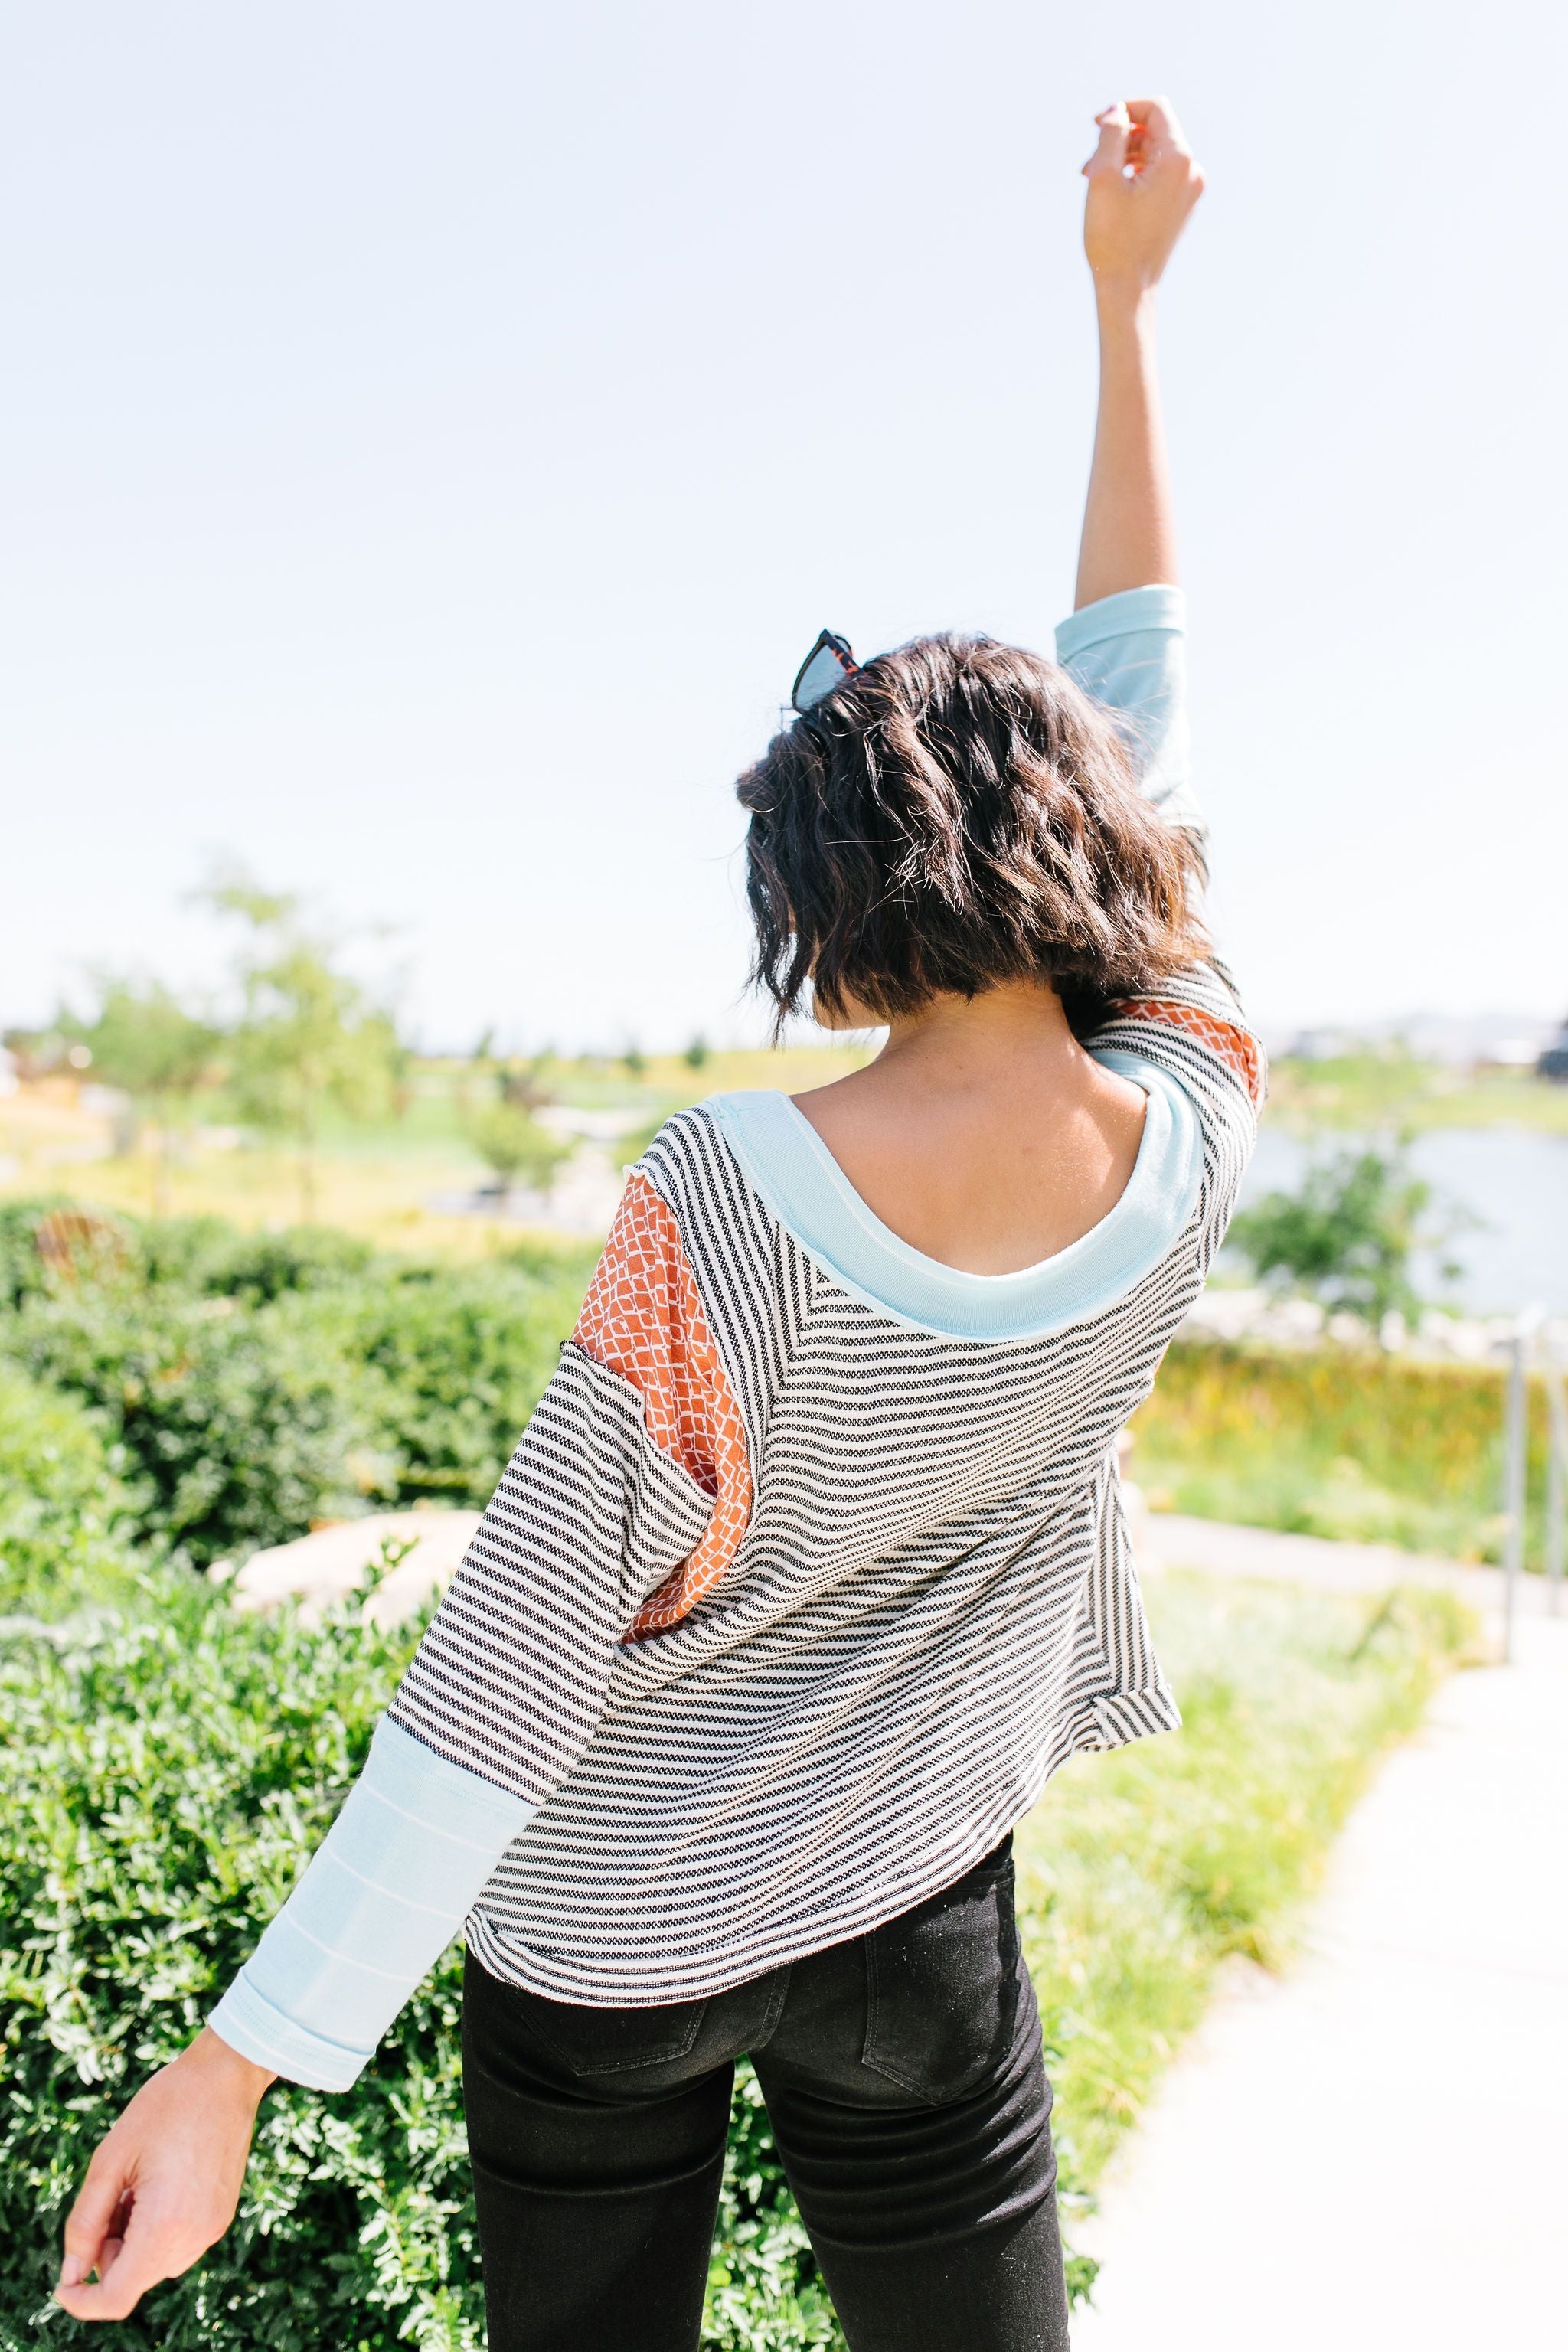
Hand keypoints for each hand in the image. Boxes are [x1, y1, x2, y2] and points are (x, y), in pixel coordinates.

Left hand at [55, 2028, 274, 2322]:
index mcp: (165, 2224)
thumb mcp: (110, 2159)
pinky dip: (157, 2231)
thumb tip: (72, 2272)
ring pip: (154, 2265)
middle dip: (109, 2252)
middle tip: (111, 2196)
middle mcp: (194, 2237)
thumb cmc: (165, 2107)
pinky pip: (177, 2246)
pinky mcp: (221, 2218)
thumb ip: (85, 2222)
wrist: (226, 2076)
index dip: (82, 2299)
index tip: (66, 2277)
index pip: (116, 2296)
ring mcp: (213, 2229)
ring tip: (137, 2185)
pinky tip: (159, 2185)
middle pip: (133, 2279)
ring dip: (133, 2241)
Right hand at [1082, 98, 1203, 296]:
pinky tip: (1112, 192)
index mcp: (1178, 160)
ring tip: (1094, 180)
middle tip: (1088, 164)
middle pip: (1153, 131)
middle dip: (1119, 139)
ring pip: (1153, 153)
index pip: (1156, 109)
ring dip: (1122, 157)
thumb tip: (1117, 111)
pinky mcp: (1181, 204)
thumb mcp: (1103, 177)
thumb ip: (1111, 133)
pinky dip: (1134, 174)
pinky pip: (1158, 174)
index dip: (1124, 108)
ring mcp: (1189, 189)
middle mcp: (1192, 171)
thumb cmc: (1113, 238)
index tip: (1097, 124)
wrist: (1128, 290)